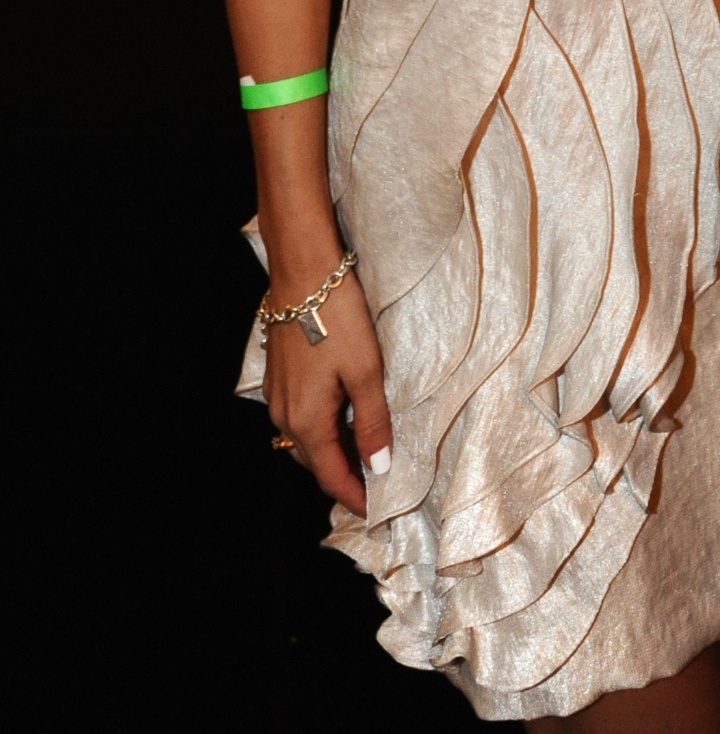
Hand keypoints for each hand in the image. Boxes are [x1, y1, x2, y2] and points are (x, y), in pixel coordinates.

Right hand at [262, 256, 390, 514]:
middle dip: (344, 477)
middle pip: (316, 462)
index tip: (377, 510)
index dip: (355, 496)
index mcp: (306, 421)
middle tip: (377, 482)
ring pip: (305, 441)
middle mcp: (284, 416)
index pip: (331, 476)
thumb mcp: (366, 371)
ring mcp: (277, 397)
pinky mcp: (278, 378)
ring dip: (332, 452)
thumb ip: (372, 422)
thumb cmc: (338, 318)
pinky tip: (342, 417)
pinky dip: (321, 429)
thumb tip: (379, 466)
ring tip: (364, 452)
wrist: (303, 273)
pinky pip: (299, 418)